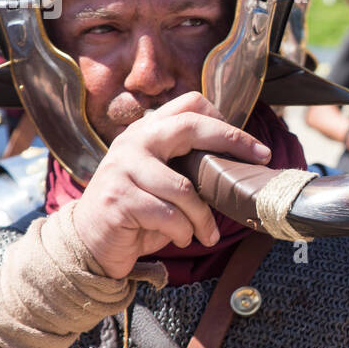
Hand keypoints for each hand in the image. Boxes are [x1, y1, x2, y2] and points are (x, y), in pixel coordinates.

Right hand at [72, 92, 270, 278]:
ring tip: (205, 233)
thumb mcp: (165, 181)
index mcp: (148, 131)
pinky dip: (183, 232)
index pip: (190, 106)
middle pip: (189, 126)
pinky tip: (181, 239)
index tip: (255, 147)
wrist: (90, 242)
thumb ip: (189, 166)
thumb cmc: (139, 211)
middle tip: (259, 161)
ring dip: (202, 218)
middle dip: (231, 141)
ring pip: (184, 188)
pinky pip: (169, 216)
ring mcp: (122, 167)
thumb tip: (241, 167)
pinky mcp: (117, 199)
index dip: (225, 122)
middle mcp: (133, 141)